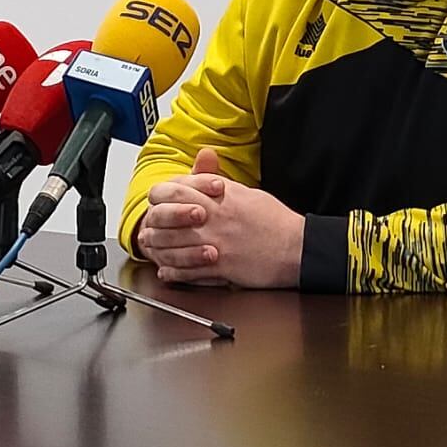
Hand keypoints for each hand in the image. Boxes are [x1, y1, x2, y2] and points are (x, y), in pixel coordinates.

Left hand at [137, 148, 304, 289]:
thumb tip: (202, 175)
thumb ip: (219, 184)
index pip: (176, 189)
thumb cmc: (274, 221)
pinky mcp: (221, 266)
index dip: (162, 195)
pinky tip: (166, 271)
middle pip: (167, 215)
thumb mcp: (246, 193)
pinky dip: (173, 272)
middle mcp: (214, 217)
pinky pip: (187, 270)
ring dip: (158, 247)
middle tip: (150, 226)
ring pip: (172, 244)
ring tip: (152, 249)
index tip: (161, 201)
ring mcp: (215, 242)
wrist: (296, 247)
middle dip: (153, 221)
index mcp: (220, 196)